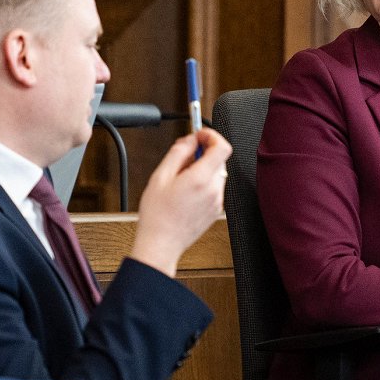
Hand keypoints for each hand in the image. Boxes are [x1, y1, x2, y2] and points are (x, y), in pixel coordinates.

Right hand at [131, 128, 231, 276]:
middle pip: (219, 159)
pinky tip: (186, 192)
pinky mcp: (216, 211)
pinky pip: (214, 188)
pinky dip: (204, 183)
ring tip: (181, 178)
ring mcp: (217, 202)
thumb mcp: (161, 176)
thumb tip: (190, 140)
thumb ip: (178, 153)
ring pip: (217, 173)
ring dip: (203, 168)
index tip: (200, 134)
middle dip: (203, 153)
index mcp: (201, 179)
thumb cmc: (158, 215)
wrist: (161, 244)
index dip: (212, 135)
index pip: (222, 147)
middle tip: (184, 156)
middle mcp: (214, 190)